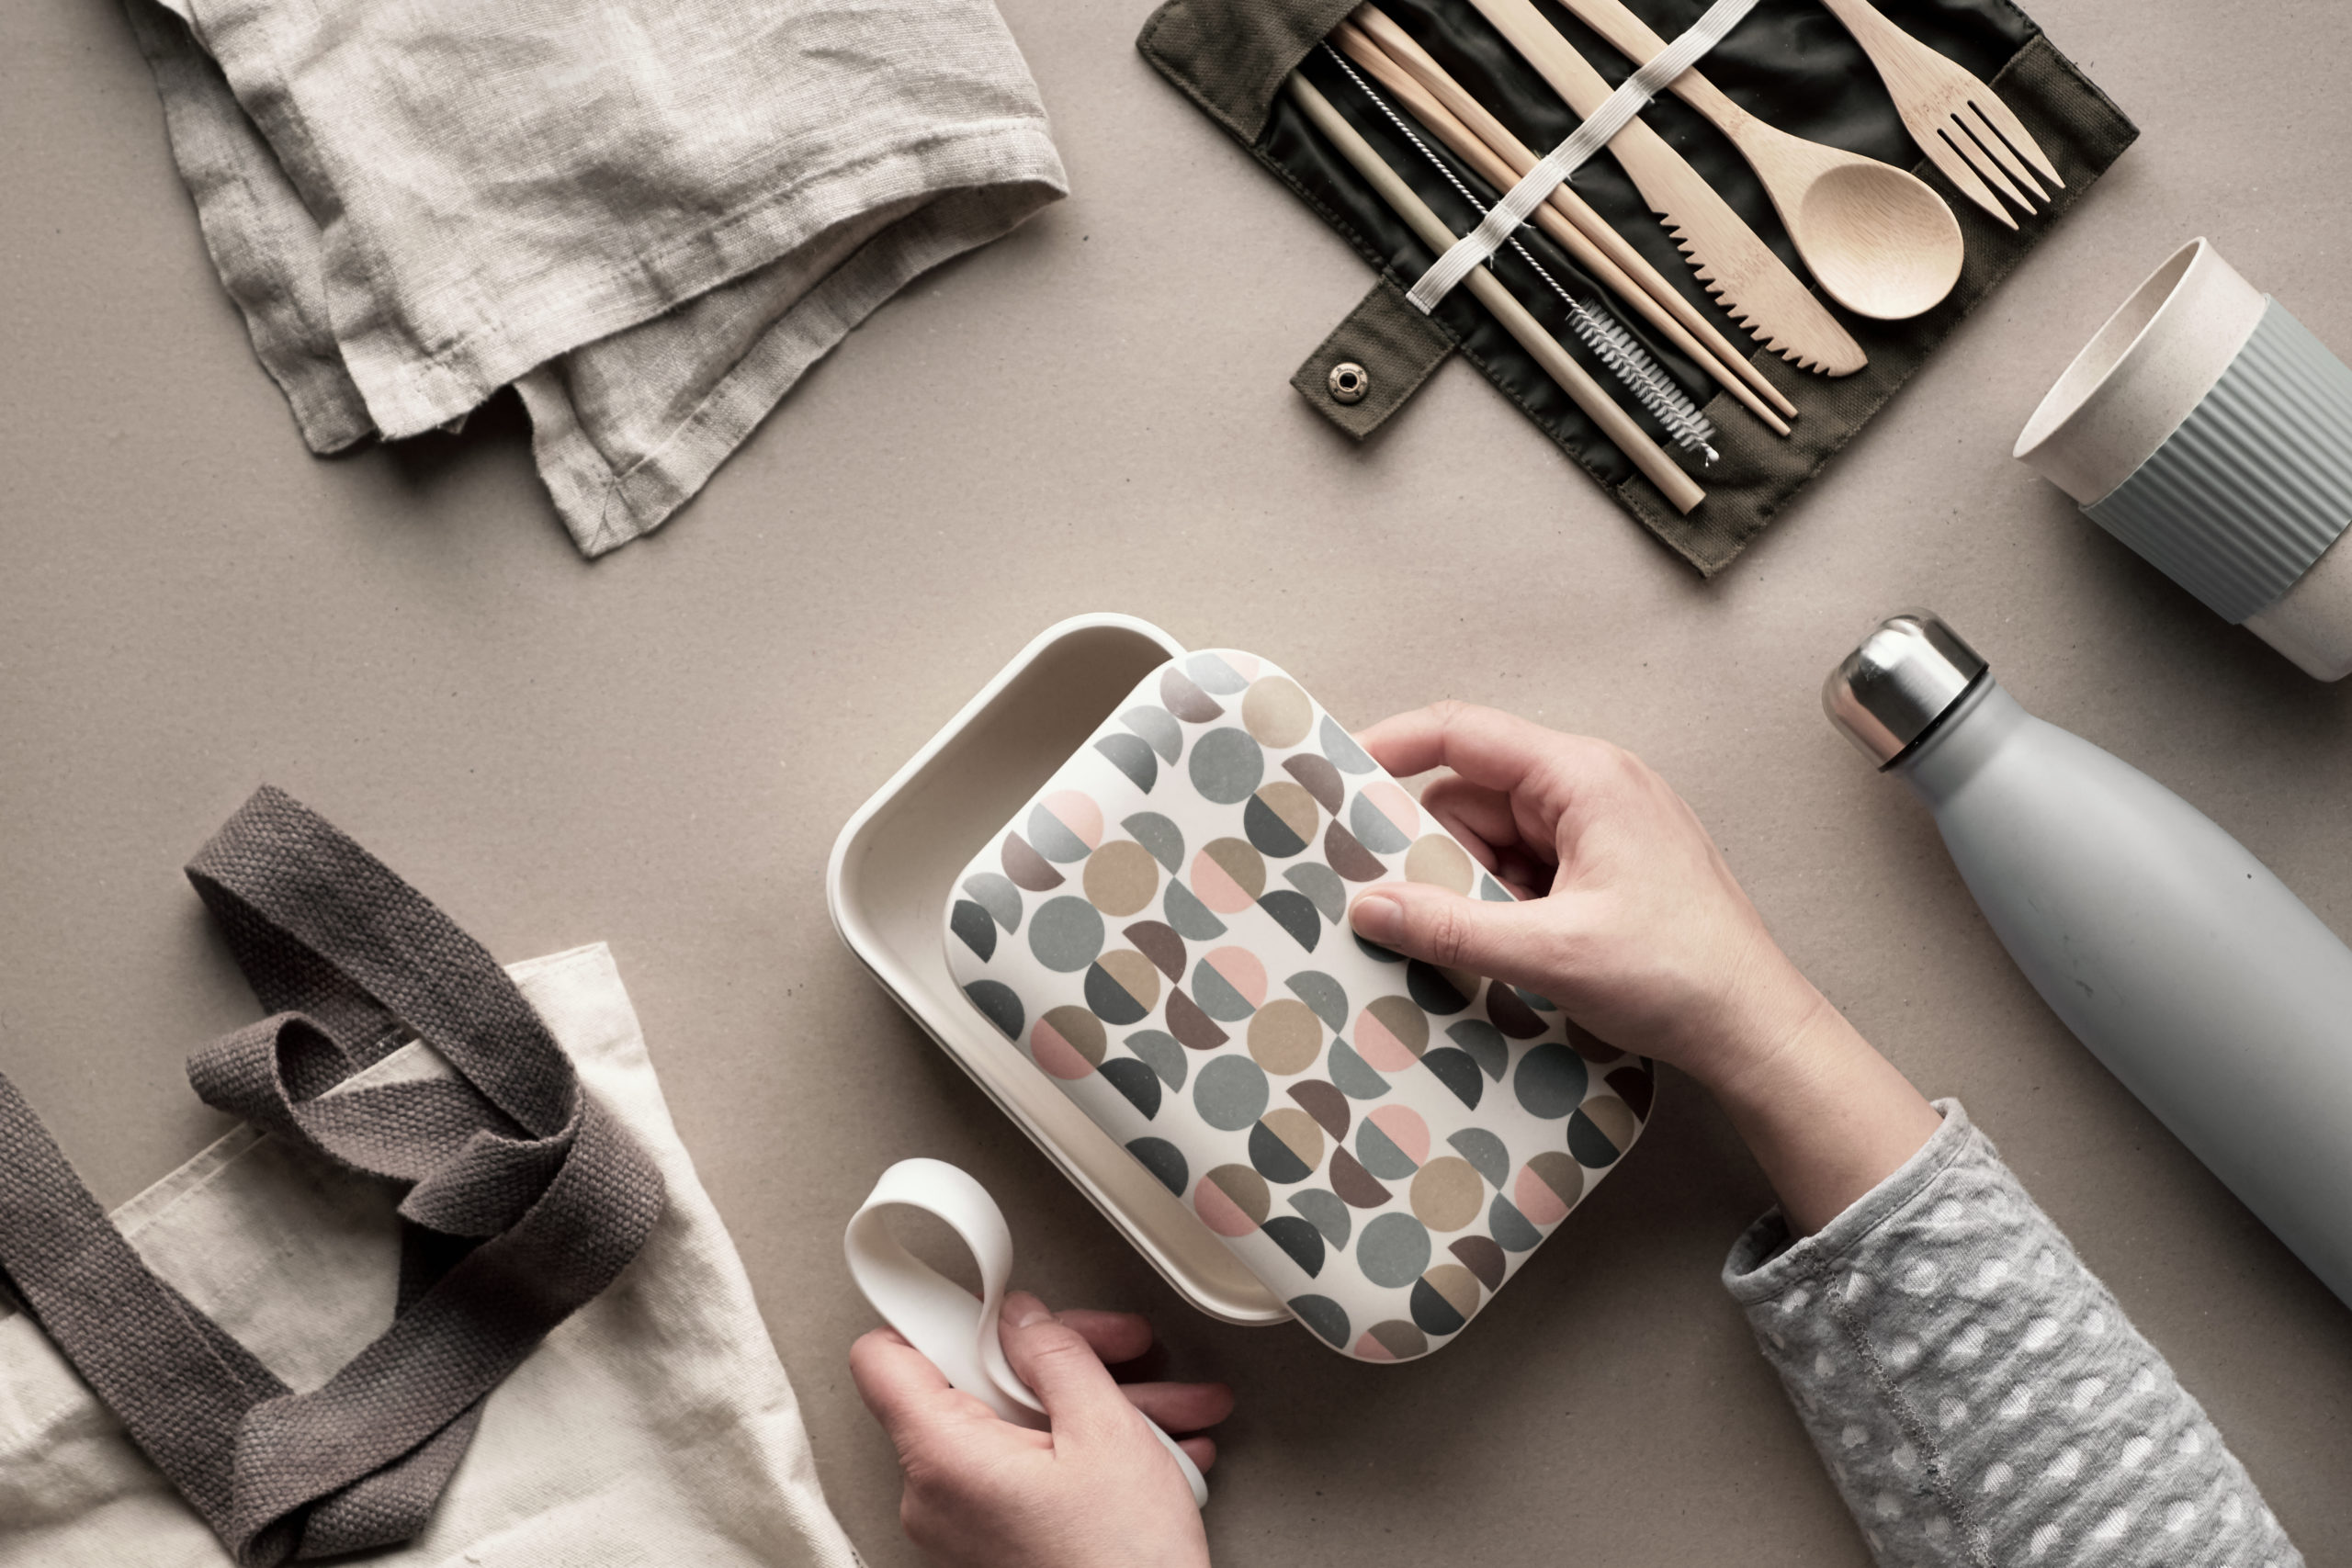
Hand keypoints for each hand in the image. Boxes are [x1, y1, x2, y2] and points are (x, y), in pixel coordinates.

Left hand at [849, 1292, 1231, 1567]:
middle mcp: (936, 1495)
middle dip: (1059, 1361)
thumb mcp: (1105, 1431)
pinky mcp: (995, 1543)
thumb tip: (1025, 1319)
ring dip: (1094, 1407)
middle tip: (1119, 1349)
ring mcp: (964, 1524)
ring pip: (1016, 1428)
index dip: (934, 1315)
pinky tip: (1153, 1448)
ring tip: (1169, 1408)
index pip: (884, 1358)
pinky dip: (1084, 1452)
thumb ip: (1056, 1355)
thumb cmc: (1122, 1567)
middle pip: (974, 1385)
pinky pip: (1028, 1470)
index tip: (983, 1300)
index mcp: (942, 1456)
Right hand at [1344, 703, 1939, 1230]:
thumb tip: (1371, 905)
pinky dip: (1501, 907)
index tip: (1338, 779)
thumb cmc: (1681, 976)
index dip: (1393, 747)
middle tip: (1406, 903)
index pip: (1464, 732)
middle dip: (1435, 851)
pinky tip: (1506, 952)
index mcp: (1585, 778)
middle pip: (1472, 795)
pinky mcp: (1604, 871)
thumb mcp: (1550, 953)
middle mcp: (1592, 788)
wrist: (1757, 1030)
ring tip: (1480, 944)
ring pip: (1494, 840)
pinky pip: (1524, 871)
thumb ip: (1452, 927)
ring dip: (1472, 889)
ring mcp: (1600, 830)